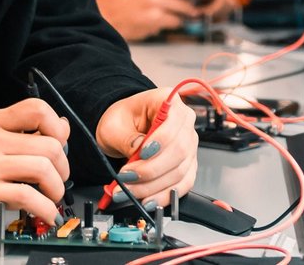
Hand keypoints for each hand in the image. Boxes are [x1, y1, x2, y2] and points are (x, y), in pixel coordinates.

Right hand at [0, 99, 70, 230]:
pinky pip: (27, 197)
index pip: (36, 109)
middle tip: (59, 177)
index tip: (61, 142)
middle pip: (48, 144)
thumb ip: (23, 131)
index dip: (57, 126)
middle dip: (63, 166)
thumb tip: (62, 128)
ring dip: (57, 187)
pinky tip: (47, 212)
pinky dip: (45, 207)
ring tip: (53, 195)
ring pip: (42, 169)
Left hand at [96, 88, 197, 206]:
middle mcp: (184, 122)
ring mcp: (189, 144)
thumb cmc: (121, 120)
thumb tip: (137, 155)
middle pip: (180, 150)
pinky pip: (183, 185)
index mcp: (169, 102)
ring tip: (129, 191)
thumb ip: (127, 139)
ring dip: (153, 186)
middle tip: (126, 178)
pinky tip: (148, 201)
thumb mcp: (115, 125)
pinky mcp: (187, 165)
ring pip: (180, 171)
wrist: (123, 129)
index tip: (141, 153)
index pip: (174, 121)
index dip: (161, 140)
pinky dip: (165, 196)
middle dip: (151, 170)